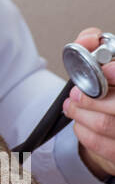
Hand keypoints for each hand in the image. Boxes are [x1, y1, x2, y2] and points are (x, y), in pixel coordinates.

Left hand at [61, 28, 114, 179]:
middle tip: (77, 94)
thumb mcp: (104, 62)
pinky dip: (83, 132)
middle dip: (91, 98)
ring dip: (81, 114)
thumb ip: (95, 45)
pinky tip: (80, 123)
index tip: (103, 71)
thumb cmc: (110, 91)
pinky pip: (101, 145)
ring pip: (105, 124)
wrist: (113, 123)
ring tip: (72, 106)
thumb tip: (89, 38)